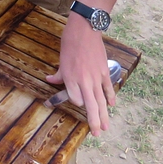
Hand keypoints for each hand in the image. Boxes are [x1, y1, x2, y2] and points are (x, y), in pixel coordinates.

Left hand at [46, 14, 116, 134]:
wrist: (84, 31)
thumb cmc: (70, 44)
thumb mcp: (61, 61)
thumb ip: (58, 75)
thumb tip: (50, 80)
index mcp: (71, 79)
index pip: (75, 99)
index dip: (77, 102)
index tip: (78, 103)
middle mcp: (83, 81)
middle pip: (90, 105)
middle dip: (94, 121)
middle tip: (96, 133)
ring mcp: (96, 78)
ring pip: (101, 100)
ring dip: (104, 115)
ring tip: (106, 127)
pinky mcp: (104, 72)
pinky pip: (108, 88)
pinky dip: (111, 97)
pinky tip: (112, 105)